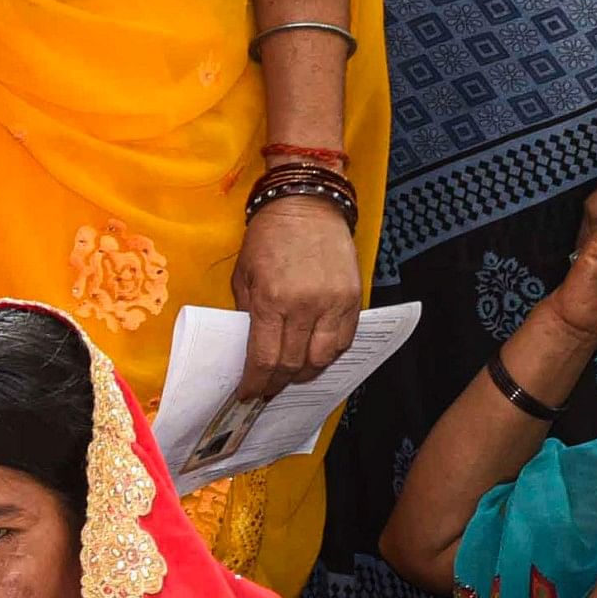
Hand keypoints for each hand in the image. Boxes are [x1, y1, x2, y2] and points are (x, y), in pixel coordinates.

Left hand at [230, 194, 361, 398]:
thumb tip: (250, 348)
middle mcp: (305, 304)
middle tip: (267, 388)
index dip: (256, 383)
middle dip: (277, 383)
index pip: (265, 358)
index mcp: (272, 298)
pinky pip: (344, 340)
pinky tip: (314, 353)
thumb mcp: (244, 274)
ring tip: (292, 373)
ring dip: (305, 372)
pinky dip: (328, 353)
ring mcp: (333, 302)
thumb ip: (246, 312)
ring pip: (322, 358)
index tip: (248, 394)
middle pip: (293, 364)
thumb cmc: (269, 235)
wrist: (307, 204)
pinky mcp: (353, 297)